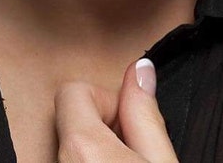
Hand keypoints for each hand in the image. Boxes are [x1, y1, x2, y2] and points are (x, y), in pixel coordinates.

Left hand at [55, 58, 178, 161]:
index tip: (128, 122)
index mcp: (81, 147)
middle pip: (71, 115)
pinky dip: (89, 160)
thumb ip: (145, 115)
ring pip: (72, 139)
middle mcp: (60, 160)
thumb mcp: (161, 162)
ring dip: (97, 144)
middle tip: (131, 148)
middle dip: (102, 122)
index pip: (73, 90)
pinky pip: (70, 159)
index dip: (105, 99)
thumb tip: (141, 69)